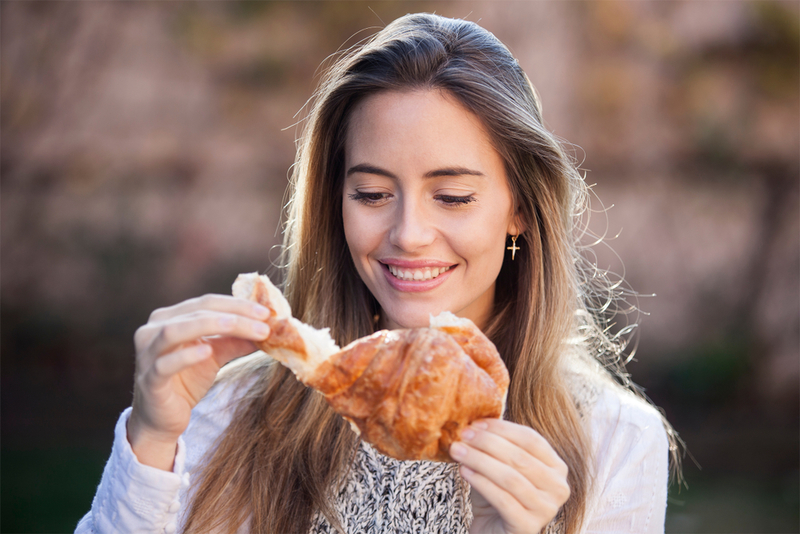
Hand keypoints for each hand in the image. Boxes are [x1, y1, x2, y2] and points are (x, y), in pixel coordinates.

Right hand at [127, 294, 271, 469]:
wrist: (163, 419)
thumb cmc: (186, 380)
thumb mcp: (216, 355)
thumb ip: (236, 340)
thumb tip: (268, 327)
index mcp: (170, 317)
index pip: (207, 302)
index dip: (237, 304)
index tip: (266, 312)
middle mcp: (153, 330)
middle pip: (196, 312)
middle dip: (233, 315)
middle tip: (263, 322)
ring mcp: (147, 354)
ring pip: (175, 331)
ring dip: (212, 326)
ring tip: (239, 327)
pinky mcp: (148, 379)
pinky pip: (165, 364)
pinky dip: (186, 355)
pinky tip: (206, 351)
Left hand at [449, 419, 569, 533]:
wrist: (493, 532)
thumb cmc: (497, 495)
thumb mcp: (499, 466)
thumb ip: (496, 446)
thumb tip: (476, 422)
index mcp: (556, 467)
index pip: (531, 440)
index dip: (502, 429)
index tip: (476, 423)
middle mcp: (558, 488)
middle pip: (520, 458)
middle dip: (488, 443)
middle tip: (463, 435)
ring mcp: (546, 509)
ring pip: (510, 478)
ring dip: (480, 460)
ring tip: (458, 451)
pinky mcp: (528, 527)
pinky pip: (502, 499)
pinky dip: (481, 482)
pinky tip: (464, 471)